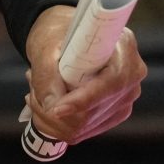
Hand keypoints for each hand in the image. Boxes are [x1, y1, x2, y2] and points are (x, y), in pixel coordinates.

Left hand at [23, 4, 146, 146]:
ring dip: (52, 117)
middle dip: (55, 110)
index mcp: (123, 48)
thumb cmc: (58, 32)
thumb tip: (51, 106)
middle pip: (94, 113)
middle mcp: (131, 76)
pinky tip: (48, 102)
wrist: (66, 36)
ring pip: (84, 126)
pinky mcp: (115, 113)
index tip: (56, 109)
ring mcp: (125, 98)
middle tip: (32, 90)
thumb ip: (46, 74)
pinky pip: (83, 130)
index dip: (82, 100)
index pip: (109, 84)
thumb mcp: (46, 44)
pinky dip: (58, 123)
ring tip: (37, 91)